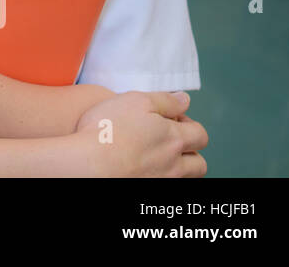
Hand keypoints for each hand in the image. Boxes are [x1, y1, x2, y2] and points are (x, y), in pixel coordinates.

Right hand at [76, 90, 207, 176]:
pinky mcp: (147, 189)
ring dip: (179, 167)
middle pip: (199, 163)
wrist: (88, 164)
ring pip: (185, 178)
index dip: (189, 124)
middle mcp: (174, 164)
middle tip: (169, 142)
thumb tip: (184, 99)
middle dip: (190, 152)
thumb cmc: (108, 130)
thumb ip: (165, 100)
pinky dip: (161, 177)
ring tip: (158, 157)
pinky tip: (144, 168)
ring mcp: (162, 181)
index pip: (200, 134)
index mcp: (175, 139)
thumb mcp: (136, 100)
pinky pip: (165, 184)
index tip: (171, 119)